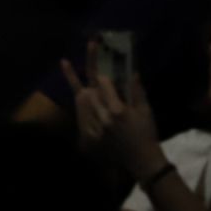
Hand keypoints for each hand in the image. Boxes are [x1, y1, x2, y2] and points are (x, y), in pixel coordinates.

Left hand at [61, 40, 162, 179]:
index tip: (101, 64)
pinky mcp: (90, 136)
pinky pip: (81, 115)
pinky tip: (76, 90)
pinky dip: (79, 103)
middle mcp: (103, 117)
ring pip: (82, 101)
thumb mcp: (145, 111)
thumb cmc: (145, 133)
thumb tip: (133, 72)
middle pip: (90, 89)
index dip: (102, 73)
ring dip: (76, 83)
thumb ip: (137, 91)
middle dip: (88, 71)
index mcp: (117, 110)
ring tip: (64, 64)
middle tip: (85, 50)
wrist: (140, 159)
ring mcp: (94, 127)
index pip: (104, 85)